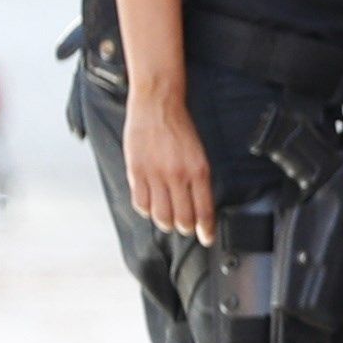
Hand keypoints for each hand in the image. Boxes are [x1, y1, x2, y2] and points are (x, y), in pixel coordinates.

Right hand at [122, 77, 214, 238]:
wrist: (158, 104)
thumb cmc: (179, 127)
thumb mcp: (198, 153)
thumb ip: (198, 180)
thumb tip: (199, 206)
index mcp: (199, 170)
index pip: (204, 211)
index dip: (205, 230)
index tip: (206, 238)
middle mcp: (178, 175)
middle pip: (182, 219)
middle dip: (185, 229)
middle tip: (184, 228)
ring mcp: (156, 175)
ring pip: (160, 216)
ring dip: (165, 223)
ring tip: (167, 219)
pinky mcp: (136, 171)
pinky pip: (141, 203)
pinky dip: (146, 210)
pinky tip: (150, 205)